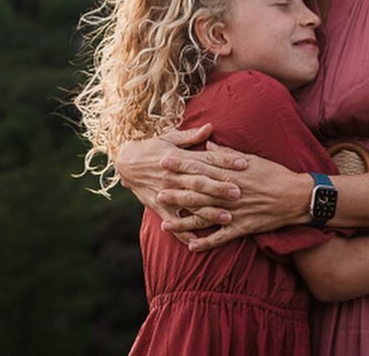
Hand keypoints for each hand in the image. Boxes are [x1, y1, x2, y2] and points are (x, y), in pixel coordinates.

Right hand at [115, 126, 247, 229]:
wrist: (126, 162)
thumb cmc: (152, 148)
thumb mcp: (170, 138)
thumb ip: (191, 136)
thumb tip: (211, 127)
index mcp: (179, 157)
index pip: (206, 159)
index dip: (225, 161)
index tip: (243, 164)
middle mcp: (173, 175)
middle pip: (200, 182)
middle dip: (219, 188)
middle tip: (239, 192)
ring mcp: (165, 191)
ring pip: (189, 203)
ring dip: (208, 211)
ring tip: (227, 217)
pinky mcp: (157, 206)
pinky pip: (172, 220)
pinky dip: (183, 232)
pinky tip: (196, 242)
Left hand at [160, 151, 308, 252]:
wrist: (295, 195)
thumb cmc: (273, 172)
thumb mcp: (250, 158)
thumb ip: (226, 153)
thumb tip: (207, 145)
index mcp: (229, 173)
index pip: (200, 168)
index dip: (181, 165)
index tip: (164, 161)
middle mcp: (229, 193)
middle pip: (198, 194)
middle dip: (176, 194)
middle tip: (157, 193)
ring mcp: (235, 212)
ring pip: (205, 218)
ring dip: (184, 222)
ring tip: (164, 225)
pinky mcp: (243, 227)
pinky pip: (221, 237)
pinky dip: (206, 242)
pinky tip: (191, 247)